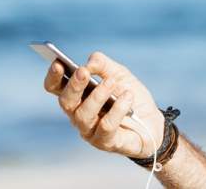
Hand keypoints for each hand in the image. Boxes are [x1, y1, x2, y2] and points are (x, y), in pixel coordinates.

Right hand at [43, 51, 164, 157]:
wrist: (152, 119)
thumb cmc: (129, 95)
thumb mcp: (118, 73)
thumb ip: (102, 64)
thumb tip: (87, 64)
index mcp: (77, 95)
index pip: (55, 87)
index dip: (53, 77)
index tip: (58, 63)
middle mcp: (78, 114)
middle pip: (65, 102)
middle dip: (73, 86)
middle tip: (83, 72)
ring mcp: (90, 131)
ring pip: (83, 115)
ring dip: (97, 96)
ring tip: (112, 82)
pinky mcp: (105, 142)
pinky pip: (106, 126)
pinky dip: (117, 109)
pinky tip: (128, 97)